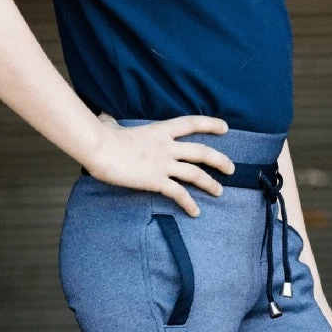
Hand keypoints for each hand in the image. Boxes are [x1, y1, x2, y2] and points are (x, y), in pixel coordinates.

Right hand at [86, 113, 235, 215]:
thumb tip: (105, 119)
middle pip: (201, 151)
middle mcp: (166, 146)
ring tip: (220, 192)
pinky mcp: (156, 180)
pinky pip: (179, 193)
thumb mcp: (113, 126)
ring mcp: (163, 164)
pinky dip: (189, 203)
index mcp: (160, 130)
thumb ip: (116, 124)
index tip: (225, 128)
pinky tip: (196, 212)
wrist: (100, 148)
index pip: (191, 123)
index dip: (210, 124)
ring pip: (195, 173)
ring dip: (210, 183)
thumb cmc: (103, 137)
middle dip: (219, 160)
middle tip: (231, 169)